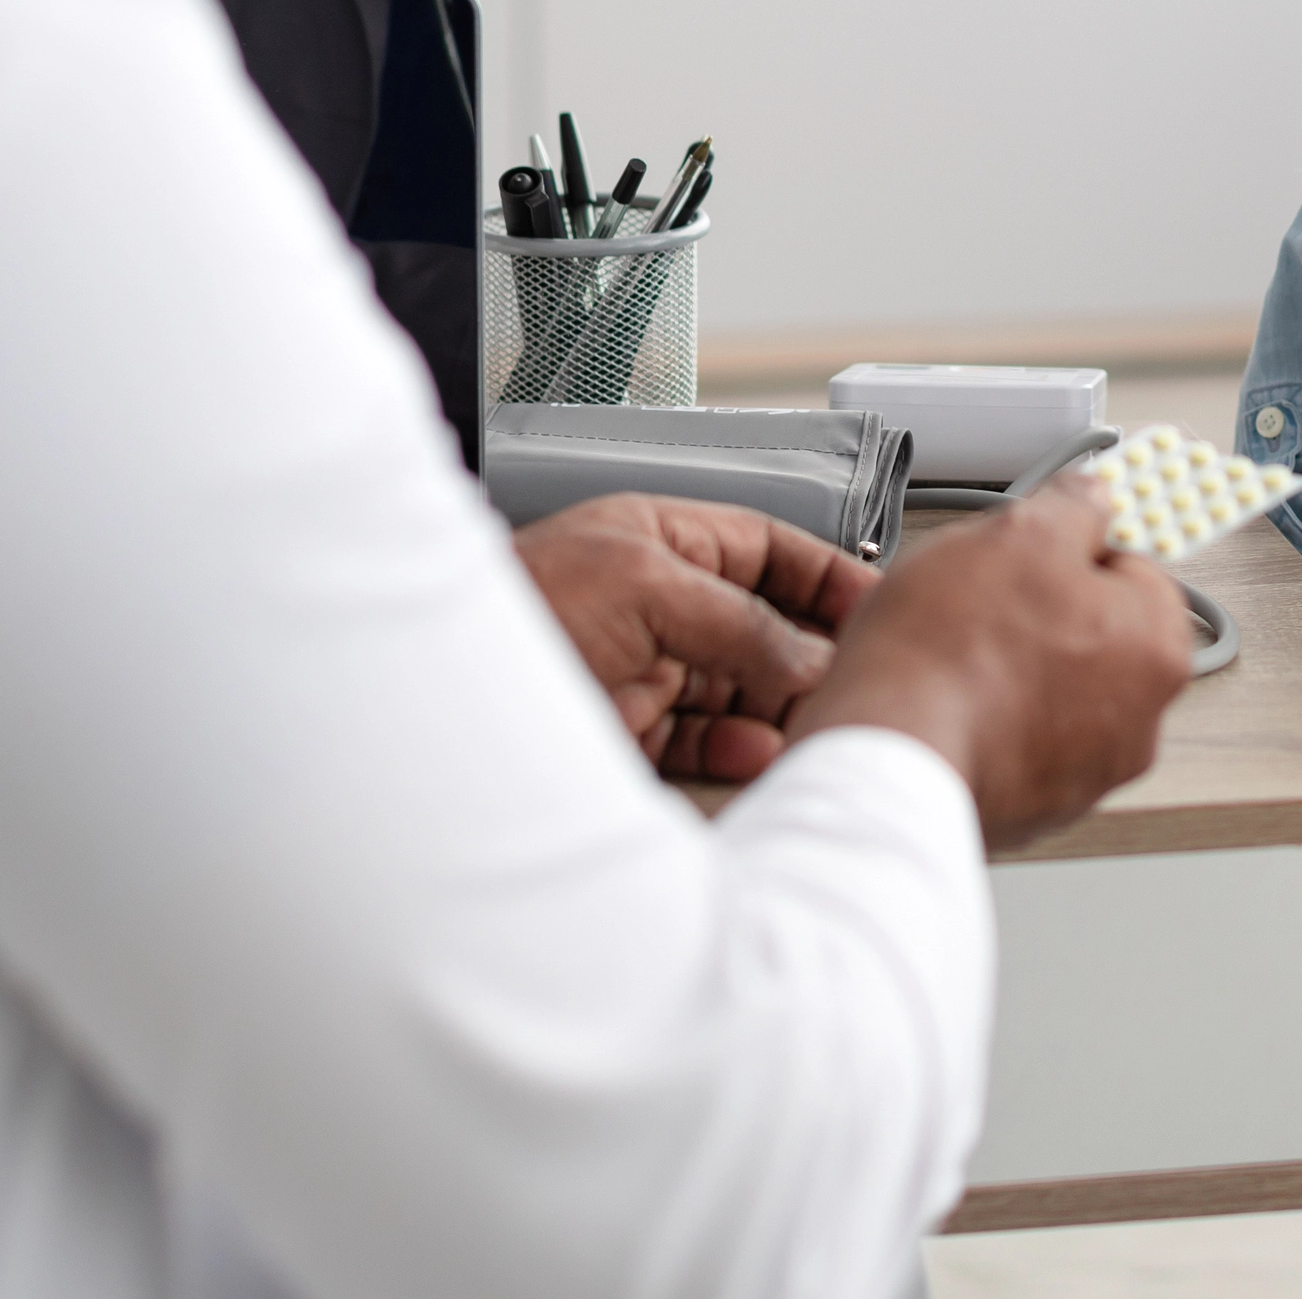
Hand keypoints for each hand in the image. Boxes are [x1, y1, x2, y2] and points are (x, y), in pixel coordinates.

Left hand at [510, 493, 873, 780]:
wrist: (425, 698)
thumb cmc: (510, 607)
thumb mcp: (643, 587)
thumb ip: (737, 620)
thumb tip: (809, 655)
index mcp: (660, 542)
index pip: (768, 549)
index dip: (826, 577)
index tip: (876, 609)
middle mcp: (653, 602)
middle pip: (760, 627)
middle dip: (806, 657)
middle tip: (847, 687)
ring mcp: (639, 667)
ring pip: (736, 692)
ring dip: (774, 714)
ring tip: (804, 732)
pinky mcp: (622, 730)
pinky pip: (699, 743)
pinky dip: (731, 754)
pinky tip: (752, 758)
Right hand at [789, 477, 1195, 849]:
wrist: (886, 759)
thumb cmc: (951, 655)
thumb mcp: (1019, 532)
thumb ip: (1073, 505)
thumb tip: (1091, 498)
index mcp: (1157, 649)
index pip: (1134, 567)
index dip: (1073, 546)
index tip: (1035, 546)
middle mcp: (1140, 722)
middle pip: (1095, 633)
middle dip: (1041, 611)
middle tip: (982, 597)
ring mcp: (1087, 773)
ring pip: (1053, 688)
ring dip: (1013, 667)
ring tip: (954, 654)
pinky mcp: (1034, 807)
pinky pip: (1016, 739)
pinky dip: (989, 719)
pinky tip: (948, 701)